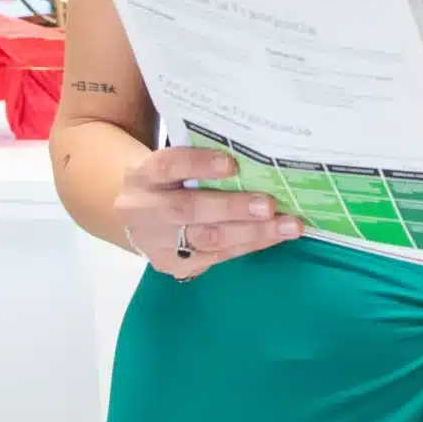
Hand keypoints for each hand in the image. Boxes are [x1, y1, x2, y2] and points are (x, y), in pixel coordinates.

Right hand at [112, 144, 302, 278]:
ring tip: (287, 225)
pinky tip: (274, 236)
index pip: (168, 166)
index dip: (199, 165)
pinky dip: (249, 245)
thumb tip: (258, 156)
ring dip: (252, 233)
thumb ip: (201, 159)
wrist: (135, 215)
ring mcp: (157, 243)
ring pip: (206, 239)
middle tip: (270, 205)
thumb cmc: (169, 181)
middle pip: (188, 210)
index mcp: (145, 175)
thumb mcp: (172, 164)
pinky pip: (216, 256)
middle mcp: (145, 210)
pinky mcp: (173, 265)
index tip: (231, 163)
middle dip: (232, 208)